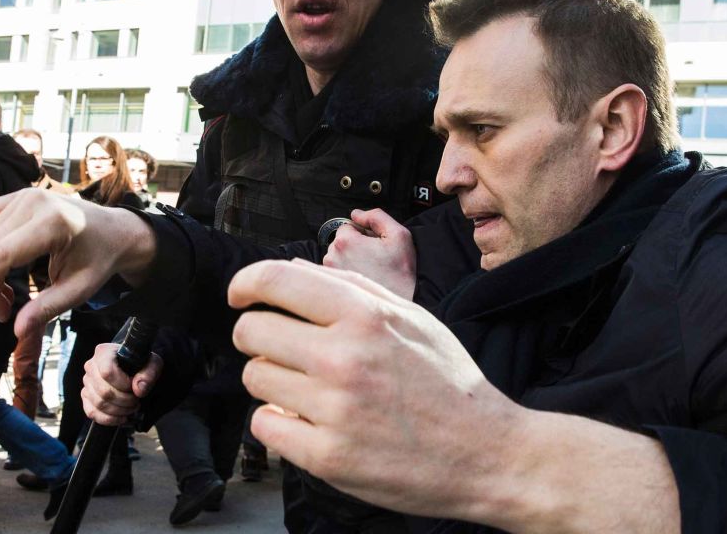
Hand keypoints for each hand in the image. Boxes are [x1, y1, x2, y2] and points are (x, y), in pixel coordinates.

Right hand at [0, 188, 156, 339]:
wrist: (115, 231)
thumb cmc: (99, 260)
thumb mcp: (80, 289)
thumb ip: (48, 309)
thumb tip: (17, 331)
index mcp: (54, 222)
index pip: (1, 255)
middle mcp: (35, 202)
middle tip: (4, 309)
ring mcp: (24, 194)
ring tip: (2, 289)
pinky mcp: (18, 195)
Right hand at [82, 342, 162, 425]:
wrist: (134, 369)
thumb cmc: (141, 364)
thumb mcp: (152, 364)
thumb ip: (149, 374)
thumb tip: (139, 390)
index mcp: (104, 352)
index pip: (107, 372)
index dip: (123, 384)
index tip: (134, 387)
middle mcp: (91, 366)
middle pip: (104, 391)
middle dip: (124, 401)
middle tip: (136, 401)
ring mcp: (87, 382)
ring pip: (99, 404)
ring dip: (119, 410)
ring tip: (132, 407)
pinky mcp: (86, 397)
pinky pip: (92, 413)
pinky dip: (109, 419)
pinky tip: (122, 417)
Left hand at [232, 260, 680, 533]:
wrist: (486, 453)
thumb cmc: (450, 382)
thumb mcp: (412, 318)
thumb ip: (353, 289)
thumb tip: (295, 270)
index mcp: (366, 316)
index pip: (275, 281)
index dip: (245, 284)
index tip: (241, 294)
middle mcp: (344, 358)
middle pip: (251, 332)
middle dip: (258, 337)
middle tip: (281, 348)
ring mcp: (333, 410)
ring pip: (254, 378)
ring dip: (272, 381)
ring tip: (308, 388)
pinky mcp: (326, 457)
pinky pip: (264, 426)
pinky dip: (279, 422)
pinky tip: (309, 420)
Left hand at [322, 209, 415, 299]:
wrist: (404, 299)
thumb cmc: (401, 271)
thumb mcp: (398, 234)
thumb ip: (376, 216)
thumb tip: (356, 214)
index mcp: (345, 242)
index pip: (347, 225)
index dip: (363, 232)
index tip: (374, 243)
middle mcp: (333, 257)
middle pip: (341, 240)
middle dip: (355, 244)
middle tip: (375, 256)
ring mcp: (331, 272)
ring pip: (339, 255)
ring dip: (352, 257)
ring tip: (371, 267)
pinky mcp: (335, 284)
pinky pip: (339, 269)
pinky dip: (349, 270)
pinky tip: (365, 276)